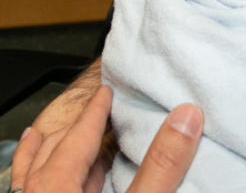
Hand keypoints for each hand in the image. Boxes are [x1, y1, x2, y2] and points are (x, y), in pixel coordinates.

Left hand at [10, 86, 203, 192]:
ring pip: (34, 174)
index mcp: (57, 188)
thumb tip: (185, 119)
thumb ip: (162, 165)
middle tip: (93, 110)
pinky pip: (29, 192)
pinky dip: (35, 179)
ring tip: (54, 137)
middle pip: (51, 151)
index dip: (95, 112)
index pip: (78, 137)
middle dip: (74, 127)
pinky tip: (42, 182)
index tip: (106, 93)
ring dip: (50, 152)